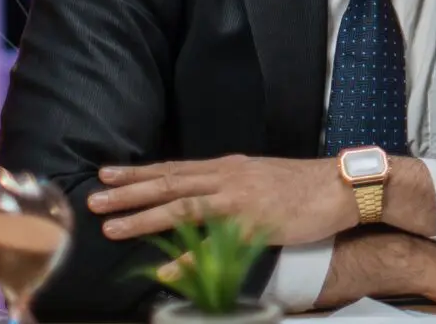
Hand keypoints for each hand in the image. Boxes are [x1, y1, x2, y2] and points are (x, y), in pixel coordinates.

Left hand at [90, 155, 356, 244]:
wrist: (342, 186)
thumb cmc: (305, 184)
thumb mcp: (261, 176)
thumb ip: (231, 185)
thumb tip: (206, 193)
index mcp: (229, 167)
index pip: (175, 168)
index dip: (139, 172)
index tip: (107, 174)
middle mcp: (229, 179)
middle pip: (170, 183)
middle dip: (129, 192)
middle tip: (94, 198)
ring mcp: (240, 201)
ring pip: (183, 207)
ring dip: (144, 218)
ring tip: (111, 227)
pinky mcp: (255, 225)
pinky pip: (214, 243)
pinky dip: (186, 256)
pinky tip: (164, 268)